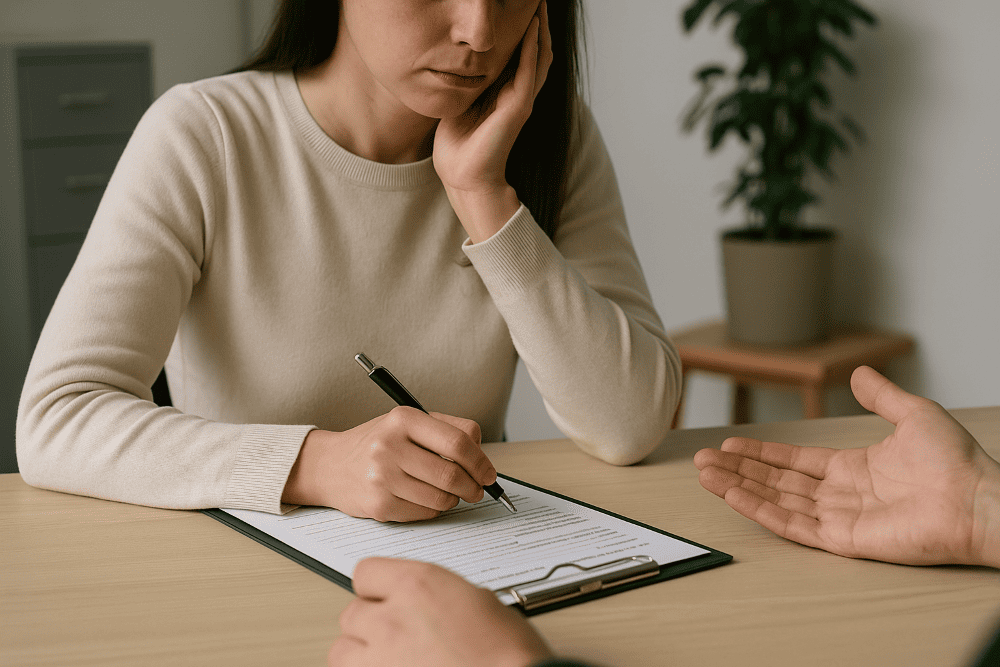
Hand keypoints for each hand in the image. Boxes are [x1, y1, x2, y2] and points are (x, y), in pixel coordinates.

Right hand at [283, 408, 497, 521]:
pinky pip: (424, 514)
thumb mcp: (408, 423)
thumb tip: (482, 457)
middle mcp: (390, 445)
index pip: (458, 442)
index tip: (488, 474)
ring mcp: (382, 477)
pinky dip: (432, 510)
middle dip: (473, 487)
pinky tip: (422, 499)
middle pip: (452, 474)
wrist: (330, 466)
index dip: (481, 462)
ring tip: (447, 494)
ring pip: (441, 499)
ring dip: (452, 500)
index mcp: (403, 419)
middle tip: (476, 490)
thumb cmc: (378, 443)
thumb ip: (447, 430)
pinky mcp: (379, 505)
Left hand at [329, 557, 554, 666]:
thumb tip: (424, 603)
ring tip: (387, 659)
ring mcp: (381, 657)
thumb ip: (437, 595)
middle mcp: (393, 617)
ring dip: (360, 653)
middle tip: (395, 635)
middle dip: (370, 623)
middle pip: (352, 612)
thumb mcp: (477, 601)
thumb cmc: (508, 652)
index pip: (366, 573)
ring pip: (342, 649)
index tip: (383, 597)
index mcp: (419, 585)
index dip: (376, 588)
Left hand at [432, 1, 552, 242]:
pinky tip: (531, 28)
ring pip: (540, 56)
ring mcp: (521, 100)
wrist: (463, 175)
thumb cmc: (457, 144)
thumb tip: (450, 60)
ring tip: (539, 6)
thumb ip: (463, 82)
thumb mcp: (458, 101)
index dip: (523, 29)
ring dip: (540, 29)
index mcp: (505, 91)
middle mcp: (518, 93)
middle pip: (537, 49)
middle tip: (536, 0)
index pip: (520, 53)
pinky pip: (529, 71)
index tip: (519, 6)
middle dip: (537, 23)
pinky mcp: (519, 107)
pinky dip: (531, 48)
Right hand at [694, 366, 999, 566]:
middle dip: (738, 468)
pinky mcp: (842, 540)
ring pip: (776, 501)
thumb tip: (858, 374)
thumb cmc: (956, 462)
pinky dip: (759, 509)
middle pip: (776, 480)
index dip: (761, 452)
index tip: (730, 444)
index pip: (794, 461)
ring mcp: (839, 518)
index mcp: (854, 468)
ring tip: (706, 474)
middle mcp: (841, 494)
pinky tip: (734, 495)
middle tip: (703, 459)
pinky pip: (792, 524)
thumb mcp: (914, 414)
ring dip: (738, 486)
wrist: (978, 500)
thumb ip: (881, 395)